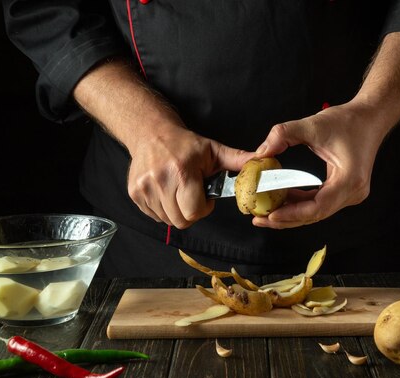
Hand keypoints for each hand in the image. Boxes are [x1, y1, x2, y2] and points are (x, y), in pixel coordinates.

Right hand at [127, 121, 253, 227]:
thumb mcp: (215, 150)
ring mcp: (144, 189)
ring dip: (176, 211)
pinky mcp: (134, 194)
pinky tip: (167, 192)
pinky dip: (163, 209)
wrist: (151, 133)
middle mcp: (160, 181)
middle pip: (181, 221)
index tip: (204, 196)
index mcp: (182, 172)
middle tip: (192, 194)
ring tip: (180, 191)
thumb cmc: (185, 144)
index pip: (194, 212)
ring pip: (167, 221)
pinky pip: (154, 216)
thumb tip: (265, 162)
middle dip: (191, 212)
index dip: (203, 208)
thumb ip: (240, 160)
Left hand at [252, 32, 399, 228]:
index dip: (293, 214)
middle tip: (260, 219)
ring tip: (266, 213)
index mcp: (350, 180)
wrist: (370, 118)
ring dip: (291, 212)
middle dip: (286, 218)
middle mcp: (353, 192)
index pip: (318, 207)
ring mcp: (351, 194)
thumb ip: (283, 135)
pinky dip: (301, 202)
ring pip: (316, 211)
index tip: (272, 215)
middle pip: (315, 214)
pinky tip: (281, 199)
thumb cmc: (348, 121)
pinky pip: (320, 202)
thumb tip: (260, 153)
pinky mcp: (345, 191)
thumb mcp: (313, 125)